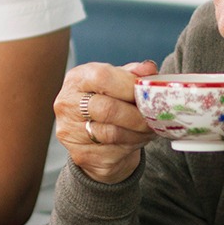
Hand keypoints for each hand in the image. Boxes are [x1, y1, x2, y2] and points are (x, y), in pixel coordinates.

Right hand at [54, 60, 159, 183]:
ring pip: (113, 134)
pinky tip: (138, 139)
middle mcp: (67, 104)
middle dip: (138, 115)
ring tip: (150, 128)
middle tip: (155, 117)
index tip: (148, 92)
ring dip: (139, 132)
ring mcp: (71, 132)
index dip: (130, 85)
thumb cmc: (107, 104)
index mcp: (77, 79)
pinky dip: (133, 146)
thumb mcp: (118, 83)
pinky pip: (114, 152)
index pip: (102, 77)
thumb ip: (132, 74)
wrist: (93, 139)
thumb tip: (148, 69)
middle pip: (108, 109)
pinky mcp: (81, 155)